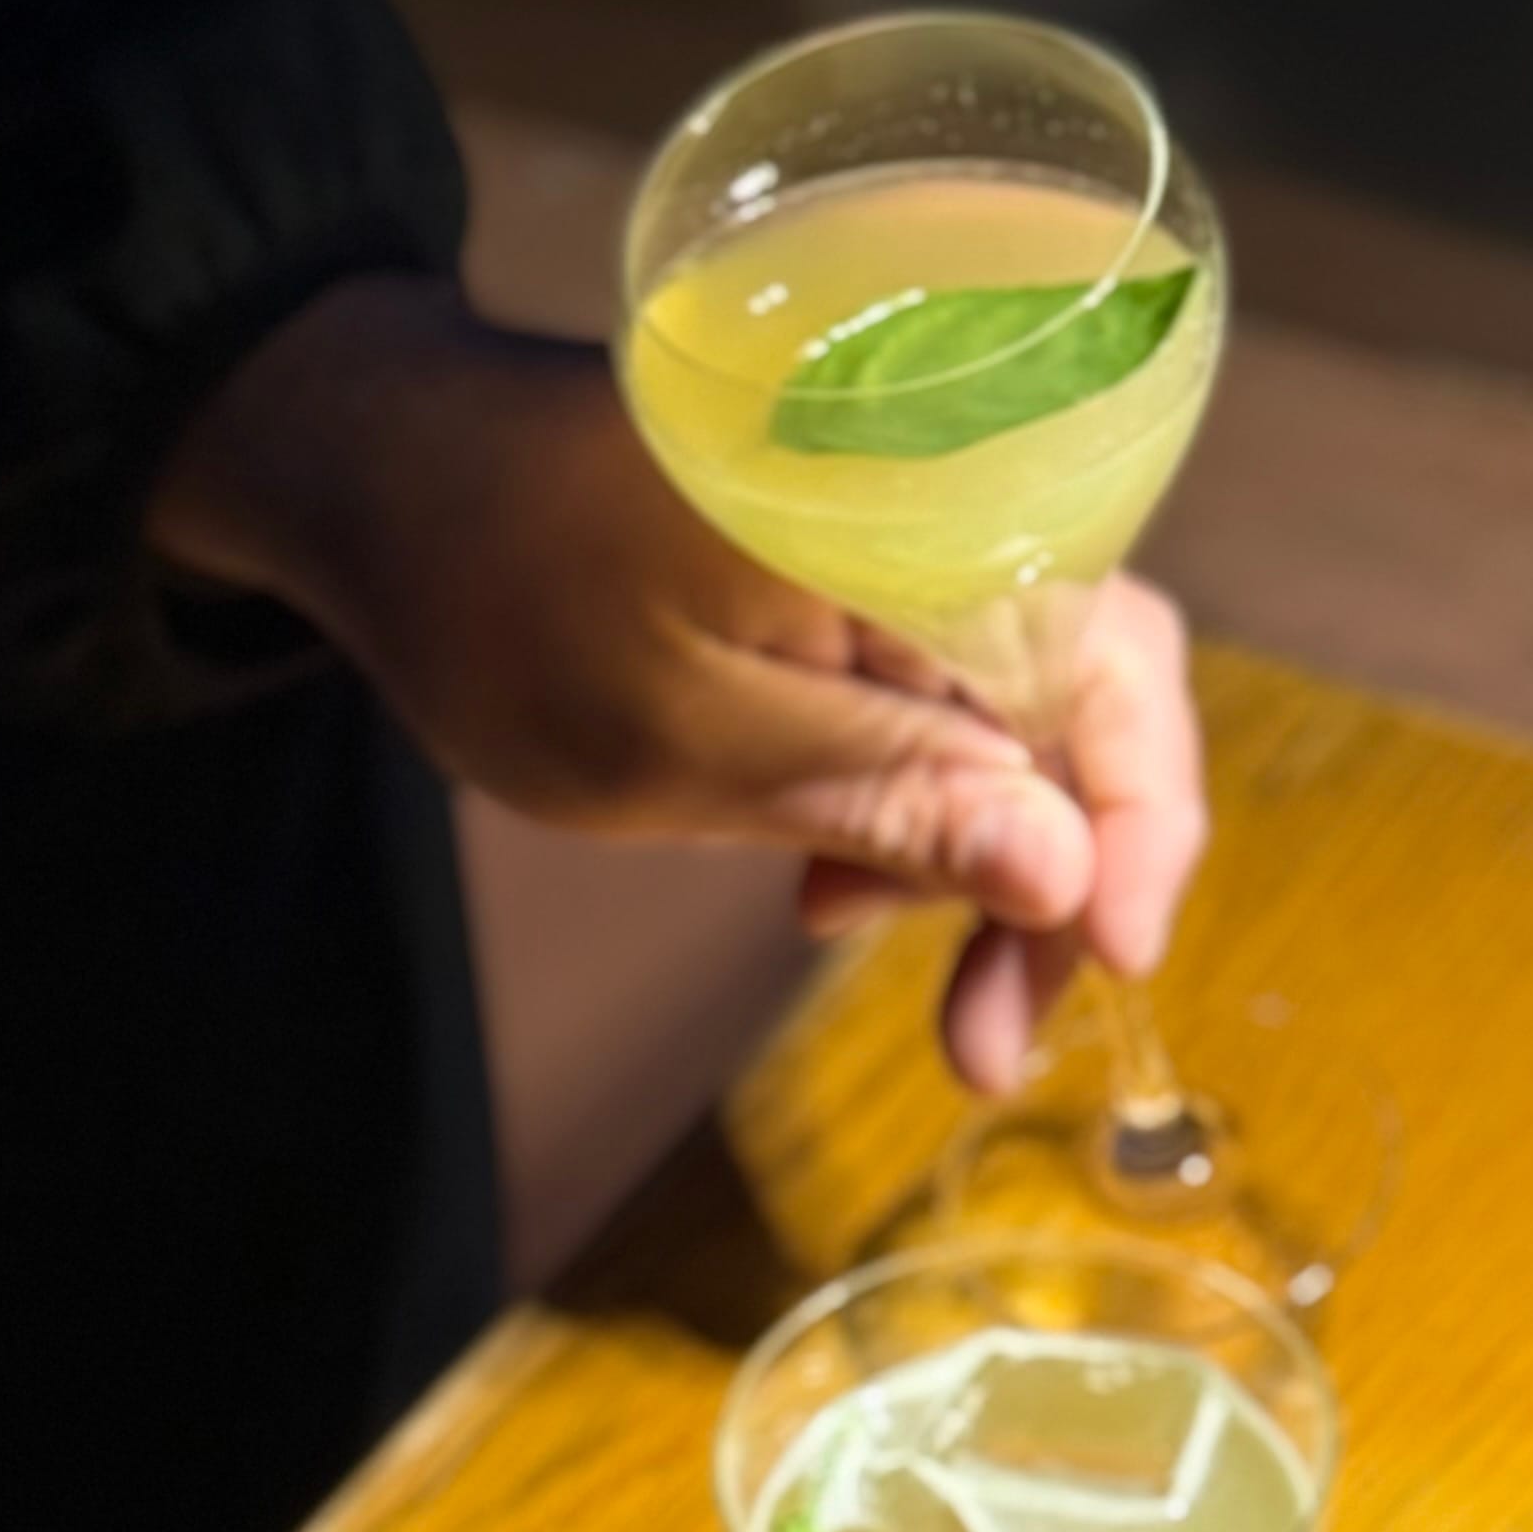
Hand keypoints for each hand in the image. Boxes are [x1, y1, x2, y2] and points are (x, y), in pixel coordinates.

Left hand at [149, 276, 1206, 1091]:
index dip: (1138, 831)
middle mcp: (957, 504)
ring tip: (848, 930)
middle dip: (1062, 882)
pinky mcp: (880, 580)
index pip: (1114, 676)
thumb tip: (1066, 873)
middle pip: (1097, 703)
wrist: (394, 487)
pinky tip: (835, 880)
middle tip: (984, 1044)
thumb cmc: (506, 600)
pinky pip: (957, 698)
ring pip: (1033, 719)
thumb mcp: (689, 739)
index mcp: (925, 511)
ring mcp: (922, 542)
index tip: (1110, 965)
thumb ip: (889, 795)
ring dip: (988, 862)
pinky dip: (923, 805)